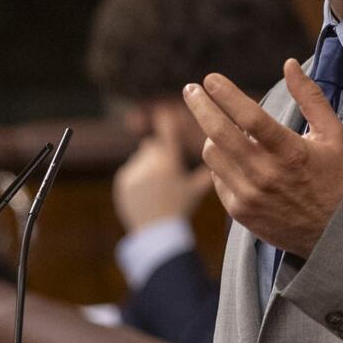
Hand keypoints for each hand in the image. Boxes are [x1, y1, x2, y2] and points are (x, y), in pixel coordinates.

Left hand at [112, 109, 211, 232]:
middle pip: (152, 146)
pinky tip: (146, 193)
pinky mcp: (123, 180)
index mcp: (169, 162)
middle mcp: (150, 163)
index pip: (167, 132)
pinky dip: (137, 178)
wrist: (157, 232)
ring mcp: (134, 171)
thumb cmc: (181, 209)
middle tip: (166, 172)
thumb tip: (219, 154)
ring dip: (147, 166)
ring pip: (141, 159)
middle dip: (158, 154)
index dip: (166, 120)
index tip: (163, 111)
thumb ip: (207, 171)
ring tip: (156, 187)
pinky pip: (131, 171)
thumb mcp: (197, 190)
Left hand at [185, 61, 342, 257]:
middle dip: (199, 106)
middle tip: (190, 90)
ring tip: (220, 127)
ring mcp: (250, 195)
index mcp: (290, 152)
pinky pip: (216, 178)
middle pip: (219, 133)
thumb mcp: (332, 135)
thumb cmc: (332, 178)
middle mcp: (266, 174)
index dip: (226, 94)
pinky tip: (233, 158)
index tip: (211, 79)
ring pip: (212, 154)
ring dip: (212, 135)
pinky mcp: (239, 211)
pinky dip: (221, 163)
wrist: (331, 233)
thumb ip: (310, 97)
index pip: (249, 117)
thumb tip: (288, 64)